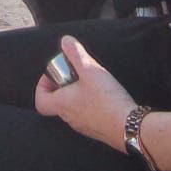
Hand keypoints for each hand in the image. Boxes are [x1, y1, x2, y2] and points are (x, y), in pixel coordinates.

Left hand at [33, 36, 136, 150]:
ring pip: (73, 109)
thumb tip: (65, 40)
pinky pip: (88, 116)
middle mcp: (70, 119)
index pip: (40, 101)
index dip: (42, 86)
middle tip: (75, 74)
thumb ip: (76, 53)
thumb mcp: (90, 70)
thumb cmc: (106, 99)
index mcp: (62, 105)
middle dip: (63, 86)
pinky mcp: (98, 130)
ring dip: (77, 95)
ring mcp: (84, 127)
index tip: (54, 75)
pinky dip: (90, 105)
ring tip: (91, 83)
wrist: (130, 127)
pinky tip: (105, 96)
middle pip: (57, 102)